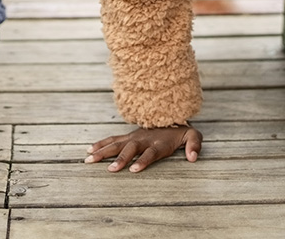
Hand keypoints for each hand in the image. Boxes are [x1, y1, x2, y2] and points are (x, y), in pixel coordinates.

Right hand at [84, 124, 202, 171]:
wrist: (170, 115)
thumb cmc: (182, 131)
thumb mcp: (193, 136)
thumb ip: (194, 145)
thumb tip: (193, 158)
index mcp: (159, 142)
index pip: (151, 153)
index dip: (144, 160)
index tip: (135, 169)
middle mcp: (144, 139)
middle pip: (130, 149)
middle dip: (120, 159)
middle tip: (110, 170)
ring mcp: (134, 137)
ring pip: (117, 144)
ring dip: (104, 152)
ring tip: (89, 160)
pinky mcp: (128, 136)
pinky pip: (113, 140)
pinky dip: (101, 144)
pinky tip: (90, 150)